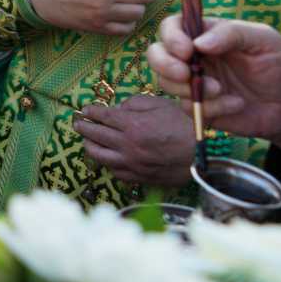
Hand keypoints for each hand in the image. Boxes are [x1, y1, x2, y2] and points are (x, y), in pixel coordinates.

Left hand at [76, 95, 197, 189]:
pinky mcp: (138, 178)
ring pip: (99, 157)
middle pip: (95, 136)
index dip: (91, 112)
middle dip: (83, 128)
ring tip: (87, 141)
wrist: (202, 154)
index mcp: (132, 125)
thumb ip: (136, 103)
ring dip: (90, 147)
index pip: (102, 116)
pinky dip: (107, 163)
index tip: (85, 110)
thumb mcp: (161, 104)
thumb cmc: (184, 125)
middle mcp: (127, 146)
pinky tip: (107, 158)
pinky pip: (114, 172)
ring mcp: (131, 164)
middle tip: (78, 123)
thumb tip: (118, 109)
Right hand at [144, 13, 280, 153]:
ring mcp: (195, 84)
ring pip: (165, 83)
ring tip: (221, 90)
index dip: (171, 36)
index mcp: (208, 34)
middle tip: (187, 74)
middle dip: (164, 64)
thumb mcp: (264, 40)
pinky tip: (236, 105)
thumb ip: (232, 34)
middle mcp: (195, 57)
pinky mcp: (201, 109)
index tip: (186, 50)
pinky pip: (188, 108)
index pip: (174, 26)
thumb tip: (198, 42)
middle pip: (156, 54)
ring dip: (190, 89)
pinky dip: (211, 108)